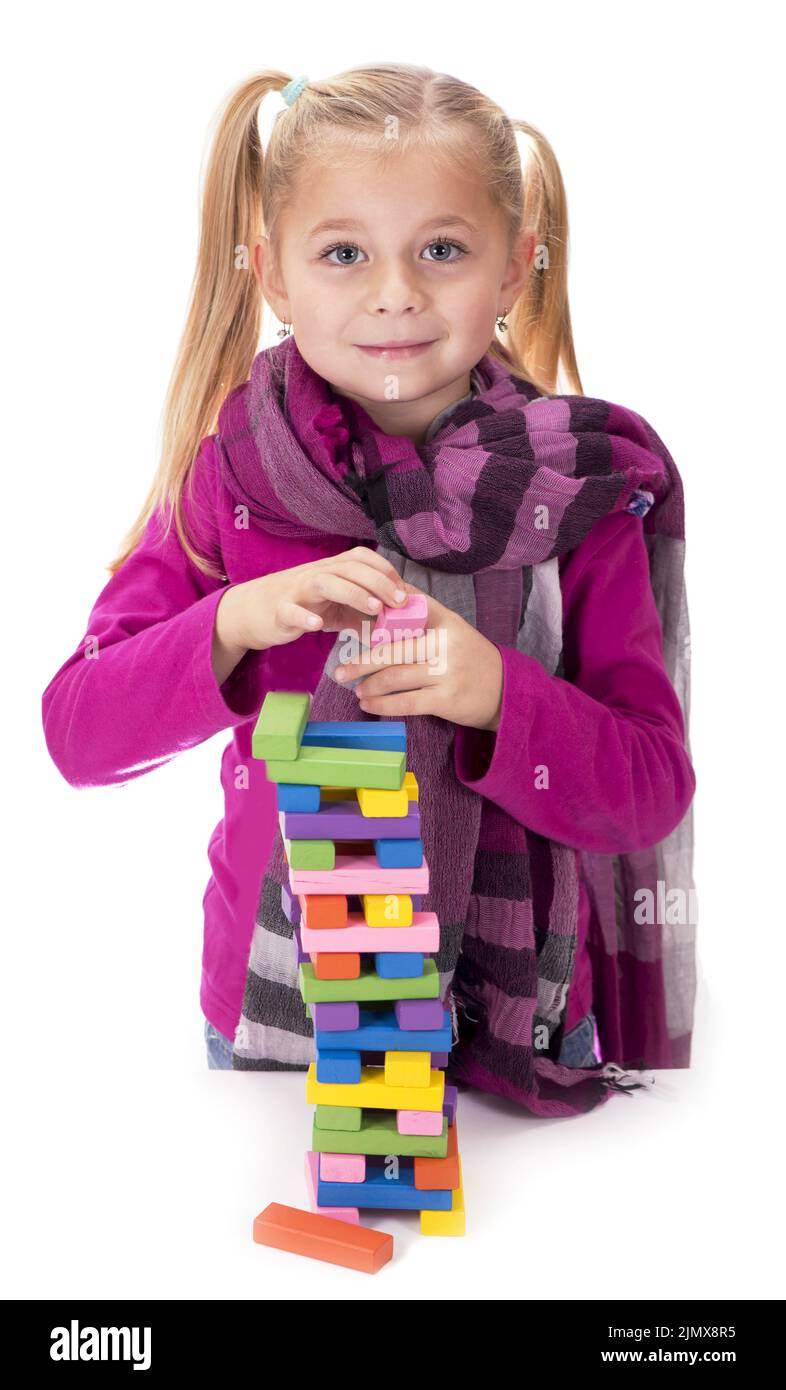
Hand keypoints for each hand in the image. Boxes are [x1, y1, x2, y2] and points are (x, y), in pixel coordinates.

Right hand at [217, 546, 409, 653]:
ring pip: (325, 582)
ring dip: (353, 593)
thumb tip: (395, 627)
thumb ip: (363, 613)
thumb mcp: (337, 608)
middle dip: (378, 582)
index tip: (404, 592)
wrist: (254, 611)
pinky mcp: (279, 610)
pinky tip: (317, 626)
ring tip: (374, 608)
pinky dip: (303, 617)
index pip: (362, 558)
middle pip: (350, 568)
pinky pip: (290, 610)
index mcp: (332, 569)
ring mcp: (297, 590)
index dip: (385, 571)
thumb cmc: (303, 607)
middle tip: (399, 602)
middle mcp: (317, 574)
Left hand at [335, 580, 503, 732]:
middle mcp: (446, 644)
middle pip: (393, 650)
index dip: (377, 615)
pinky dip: (382, 704)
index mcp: (447, 621)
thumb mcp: (453, 629)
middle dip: (362, 662)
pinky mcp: (446, 699)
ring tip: (356, 689)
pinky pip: (405, 702)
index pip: (406, 612)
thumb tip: (387, 596)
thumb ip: (424, 614)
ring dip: (369, 685)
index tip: (353, 624)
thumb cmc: (470, 658)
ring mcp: (447, 672)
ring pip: (395, 677)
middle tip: (341, 671)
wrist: (506, 690)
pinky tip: (369, 704)